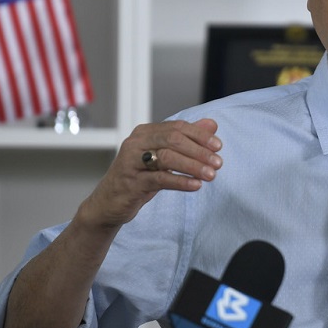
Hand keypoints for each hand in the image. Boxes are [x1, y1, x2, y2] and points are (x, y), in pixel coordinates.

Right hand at [79, 118, 222, 228]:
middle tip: (218, 162)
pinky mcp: (131, 182)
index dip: (200, 135)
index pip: (177, 127)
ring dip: (193, 166)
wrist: (108, 203)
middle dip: (199, 151)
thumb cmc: (139, 177)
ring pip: (167, 158)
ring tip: (211, 175)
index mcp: (145, 133)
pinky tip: (196, 186)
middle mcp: (136, 143)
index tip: (218, 146)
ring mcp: (132, 162)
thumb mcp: (163, 157)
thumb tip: (212, 124)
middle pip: (173, 140)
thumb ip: (186, 139)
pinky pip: (160, 179)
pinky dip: (180, 182)